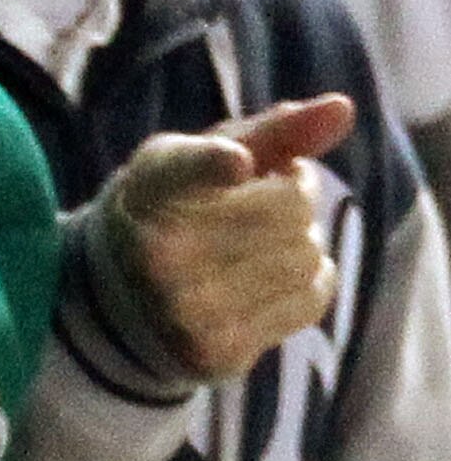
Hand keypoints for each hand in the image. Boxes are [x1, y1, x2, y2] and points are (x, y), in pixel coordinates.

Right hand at [96, 94, 352, 381]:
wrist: (116, 303)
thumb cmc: (174, 210)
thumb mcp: (204, 158)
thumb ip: (273, 131)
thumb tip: (343, 108)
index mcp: (148, 189)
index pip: (187, 170)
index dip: (217, 165)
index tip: (238, 165)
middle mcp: (158, 255)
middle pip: (291, 207)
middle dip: (296, 194)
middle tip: (267, 201)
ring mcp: (186, 311)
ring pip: (308, 255)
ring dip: (303, 241)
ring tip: (264, 242)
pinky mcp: (217, 352)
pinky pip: (312, 297)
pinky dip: (309, 281)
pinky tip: (271, 278)